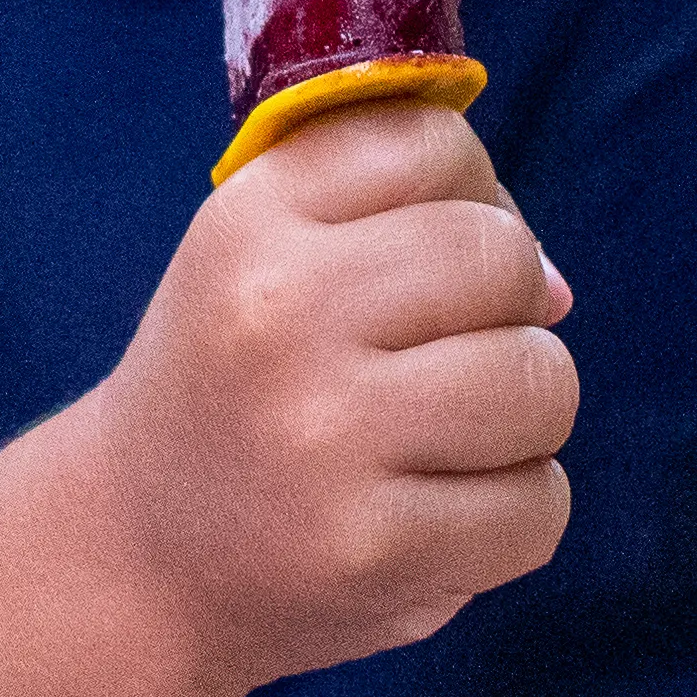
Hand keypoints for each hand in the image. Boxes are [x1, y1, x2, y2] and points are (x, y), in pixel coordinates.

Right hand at [77, 99, 577, 693]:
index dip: (471, 195)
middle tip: (445, 359)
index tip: (433, 259)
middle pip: (501, 258)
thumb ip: (403, 215)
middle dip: (509, 308)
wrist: (142, 553)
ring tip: (448, 436)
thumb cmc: (240, 383)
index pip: (434, 143)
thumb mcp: (269, 254)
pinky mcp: (373, 548)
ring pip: (541, 380)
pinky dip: (518, 512)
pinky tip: (442, 516)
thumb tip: (553, 290)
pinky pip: (539, 504)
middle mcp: (281, 312)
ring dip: (525, 413)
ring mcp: (326, 434)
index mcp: (248, 220)